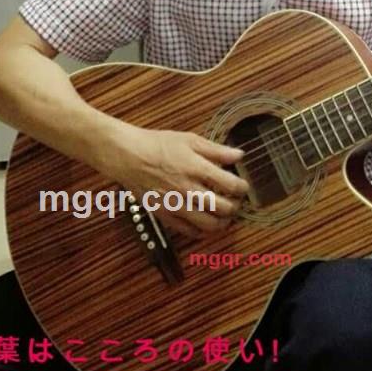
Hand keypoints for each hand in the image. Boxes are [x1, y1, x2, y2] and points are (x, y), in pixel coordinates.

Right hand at [99, 124, 248, 235]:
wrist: (128, 156)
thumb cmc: (158, 145)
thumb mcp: (190, 140)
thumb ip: (216, 150)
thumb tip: (239, 155)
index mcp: (197, 168)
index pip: (231, 185)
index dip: (242, 188)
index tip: (243, 187)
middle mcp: (189, 189)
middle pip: (223, 208)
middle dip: (235, 206)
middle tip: (235, 202)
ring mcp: (176, 205)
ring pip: (208, 224)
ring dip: (222, 223)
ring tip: (224, 217)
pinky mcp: (164, 215)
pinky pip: (188, 231)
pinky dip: (201, 231)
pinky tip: (204, 224)